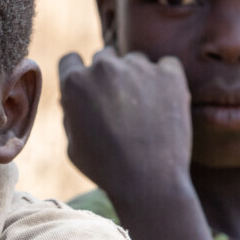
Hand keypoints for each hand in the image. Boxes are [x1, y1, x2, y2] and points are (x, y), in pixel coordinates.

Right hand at [57, 48, 192, 203]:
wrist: (150, 182)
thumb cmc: (107, 169)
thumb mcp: (73, 146)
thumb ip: (70, 116)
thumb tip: (71, 98)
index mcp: (74, 83)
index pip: (71, 61)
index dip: (78, 74)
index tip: (90, 89)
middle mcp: (103, 68)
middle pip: (103, 57)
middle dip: (108, 76)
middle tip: (120, 105)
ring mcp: (138, 67)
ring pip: (135, 60)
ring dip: (137, 77)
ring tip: (145, 111)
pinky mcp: (169, 73)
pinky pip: (166, 66)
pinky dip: (166, 79)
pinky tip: (165, 104)